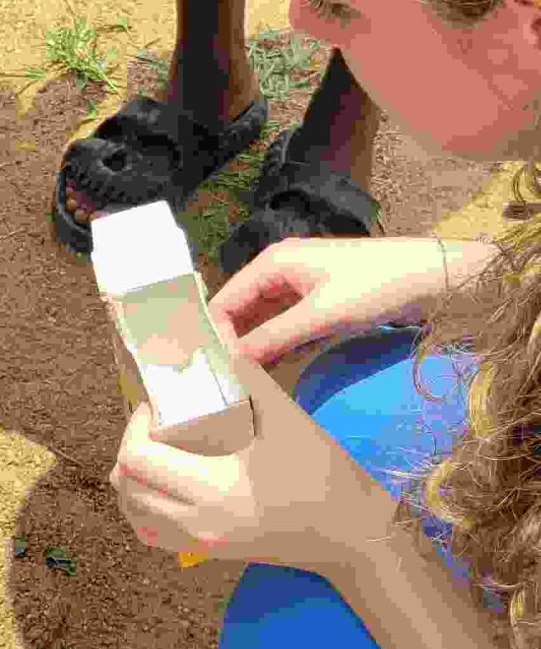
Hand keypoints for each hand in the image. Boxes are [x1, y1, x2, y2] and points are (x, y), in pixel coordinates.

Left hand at [109, 346, 394, 579]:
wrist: (352, 535)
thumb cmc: (324, 478)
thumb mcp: (288, 420)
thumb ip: (249, 379)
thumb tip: (220, 341)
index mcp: (213, 488)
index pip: (138, 459)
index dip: (135, 426)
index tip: (156, 406)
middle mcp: (196, 522)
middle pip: (127, 487)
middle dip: (129, 449)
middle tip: (153, 424)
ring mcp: (200, 543)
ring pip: (134, 516)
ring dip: (131, 482)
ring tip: (154, 451)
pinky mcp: (208, 552)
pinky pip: (153, 535)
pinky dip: (144, 510)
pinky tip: (162, 486)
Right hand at [209, 234, 483, 367]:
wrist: (434, 278)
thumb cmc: (376, 286)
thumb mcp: (320, 315)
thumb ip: (273, 338)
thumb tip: (232, 363)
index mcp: (273, 263)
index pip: (225, 300)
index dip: (216, 335)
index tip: (213, 372)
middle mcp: (282, 272)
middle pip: (242, 312)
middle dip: (234, 345)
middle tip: (225, 385)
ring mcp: (302, 288)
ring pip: (265, 323)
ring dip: (256, 350)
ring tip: (244, 385)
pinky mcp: (321, 304)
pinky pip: (288, 329)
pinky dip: (280, 349)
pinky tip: (273, 374)